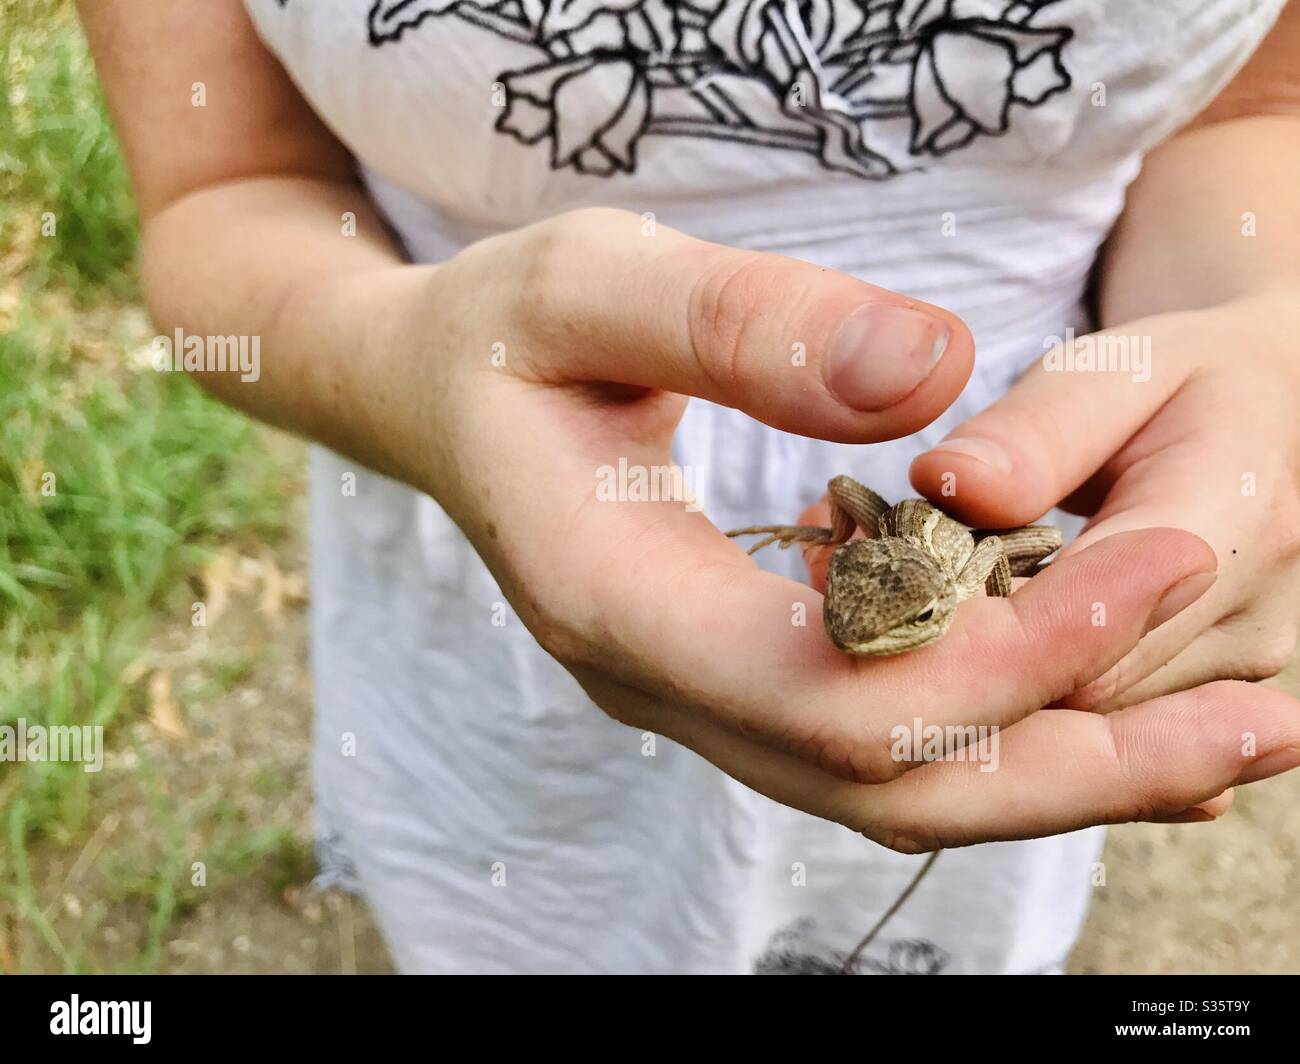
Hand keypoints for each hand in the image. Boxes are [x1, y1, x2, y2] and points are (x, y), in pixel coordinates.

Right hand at [367, 210, 1299, 849]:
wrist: (436, 397)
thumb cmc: (501, 334)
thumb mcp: (590, 283)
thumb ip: (737, 321)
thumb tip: (932, 373)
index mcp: (616, 602)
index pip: (831, 687)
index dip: (1001, 650)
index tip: (1156, 559)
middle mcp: (662, 685)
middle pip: (885, 785)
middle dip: (1078, 760)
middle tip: (1263, 713)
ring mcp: (700, 694)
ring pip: (895, 789)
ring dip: (1065, 770)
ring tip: (1234, 733)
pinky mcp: (737, 675)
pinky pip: (882, 744)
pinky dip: (1004, 735)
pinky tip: (1113, 704)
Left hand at [912, 291, 1299, 712]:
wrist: (1268, 420)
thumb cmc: (1176, 385)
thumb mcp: (1112, 370)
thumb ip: (1036, 431)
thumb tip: (950, 483)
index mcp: (1238, 518)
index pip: (1093, 625)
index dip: (979, 621)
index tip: (886, 581)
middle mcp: (1250, 616)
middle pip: (1080, 692)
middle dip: (970, 654)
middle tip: (867, 595)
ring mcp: (1236, 671)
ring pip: (1080, 718)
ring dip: (993, 677)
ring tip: (911, 606)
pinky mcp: (1206, 697)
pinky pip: (1095, 717)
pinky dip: (1024, 683)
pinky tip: (966, 633)